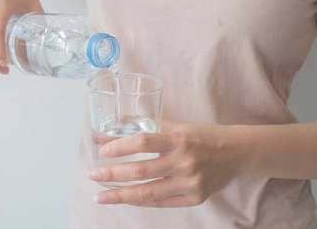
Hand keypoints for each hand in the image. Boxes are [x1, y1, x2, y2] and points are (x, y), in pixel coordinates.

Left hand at [89, 119, 243, 207]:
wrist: (236, 153)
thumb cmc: (201, 135)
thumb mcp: (174, 125)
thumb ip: (143, 126)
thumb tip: (111, 129)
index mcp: (179, 139)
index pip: (143, 142)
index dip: (120, 147)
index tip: (101, 151)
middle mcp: (185, 162)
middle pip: (141, 171)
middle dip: (112, 174)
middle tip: (92, 175)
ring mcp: (191, 184)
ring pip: (148, 193)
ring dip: (120, 195)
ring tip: (100, 196)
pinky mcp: (195, 198)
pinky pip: (161, 203)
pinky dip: (139, 202)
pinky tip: (124, 199)